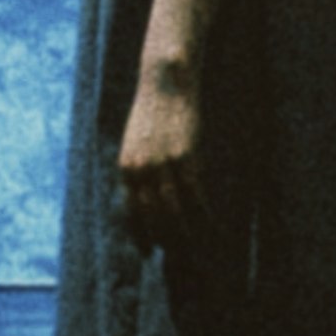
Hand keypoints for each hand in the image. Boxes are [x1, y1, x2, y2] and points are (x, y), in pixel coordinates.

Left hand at [116, 58, 205, 246]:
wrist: (166, 80)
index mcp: (126, 167)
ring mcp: (163, 165)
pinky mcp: (186, 157)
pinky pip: (194, 195)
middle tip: (176, 255)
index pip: (132, 212)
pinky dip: (201, 214)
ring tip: (193, 248)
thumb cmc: (153, 110)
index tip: (148, 251)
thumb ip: (140, 169)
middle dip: (163, 240)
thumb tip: (150, 197)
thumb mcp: (136, 142)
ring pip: (173, 212)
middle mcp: (141, 170)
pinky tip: (208, 224)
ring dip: (184, 234)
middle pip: (152, 217)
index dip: (140, 235)